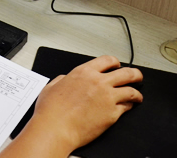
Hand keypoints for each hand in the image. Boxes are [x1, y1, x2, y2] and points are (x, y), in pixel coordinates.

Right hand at [0, 55, 142, 157]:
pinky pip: (127, 107)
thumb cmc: (51, 110)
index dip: (115, 62)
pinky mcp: (112, 114)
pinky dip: (129, 106)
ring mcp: (108, 97)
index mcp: (83, 72)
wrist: (56, 127)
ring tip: (137, 96)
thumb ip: (62, 79)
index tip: (117, 66)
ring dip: (136, 93)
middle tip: (136, 77)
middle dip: (134, 74)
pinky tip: (128, 107)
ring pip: (131, 91)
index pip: (107, 60)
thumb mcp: (52, 86)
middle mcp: (98, 82)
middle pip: (126, 73)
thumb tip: (65, 79)